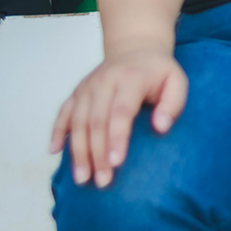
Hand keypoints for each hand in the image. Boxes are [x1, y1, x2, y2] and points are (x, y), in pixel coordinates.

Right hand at [49, 47, 188, 187]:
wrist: (136, 49)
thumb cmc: (159, 72)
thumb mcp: (176, 81)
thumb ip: (173, 104)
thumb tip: (161, 127)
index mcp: (130, 79)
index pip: (120, 112)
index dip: (116, 138)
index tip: (116, 163)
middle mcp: (104, 82)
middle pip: (96, 122)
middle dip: (97, 154)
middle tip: (102, 181)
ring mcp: (87, 87)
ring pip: (77, 122)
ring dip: (78, 151)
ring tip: (82, 178)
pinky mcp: (77, 92)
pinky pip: (62, 113)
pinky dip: (57, 132)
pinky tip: (54, 152)